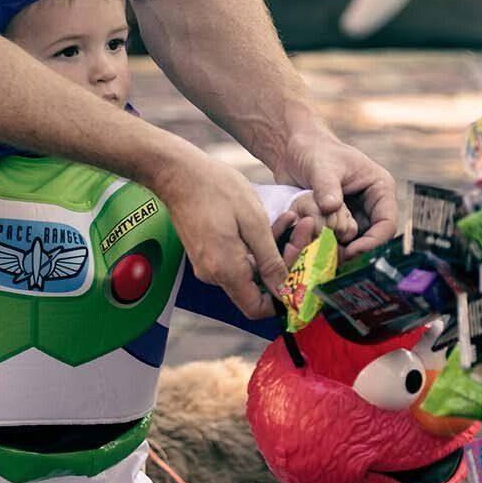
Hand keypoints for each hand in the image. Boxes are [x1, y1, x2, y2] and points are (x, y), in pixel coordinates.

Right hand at [157, 149, 289, 319]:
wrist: (179, 173)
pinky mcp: (205, 253)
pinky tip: (267, 221)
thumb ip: (270, 260)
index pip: (256, 309)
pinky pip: (235, 259)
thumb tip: (283, 290)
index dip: (280, 299)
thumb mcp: (253, 221)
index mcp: (226, 270)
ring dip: (271, 250)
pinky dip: (254, 245)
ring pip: (248, 270)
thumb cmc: (215, 190)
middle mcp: (213, 274)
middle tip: (303, 231)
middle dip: (283, 263)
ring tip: (290, 220)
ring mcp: (207, 264)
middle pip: (256, 287)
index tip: (299, 276)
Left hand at [274, 128, 397, 258]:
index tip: (351, 251)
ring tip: (316, 252)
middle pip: (370, 239)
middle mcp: (370, 205)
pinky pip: (334, 241)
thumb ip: (327, 186)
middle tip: (330, 258)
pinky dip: (323, 245)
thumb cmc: (313, 150)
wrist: (292, 151)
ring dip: (335, 249)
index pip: (386, 223)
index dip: (372, 242)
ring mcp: (353, 215)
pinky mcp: (335, 222)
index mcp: (379, 188)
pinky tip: (309, 247)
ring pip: (351, 243)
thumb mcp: (321, 166)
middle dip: (351, 250)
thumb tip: (332, 207)